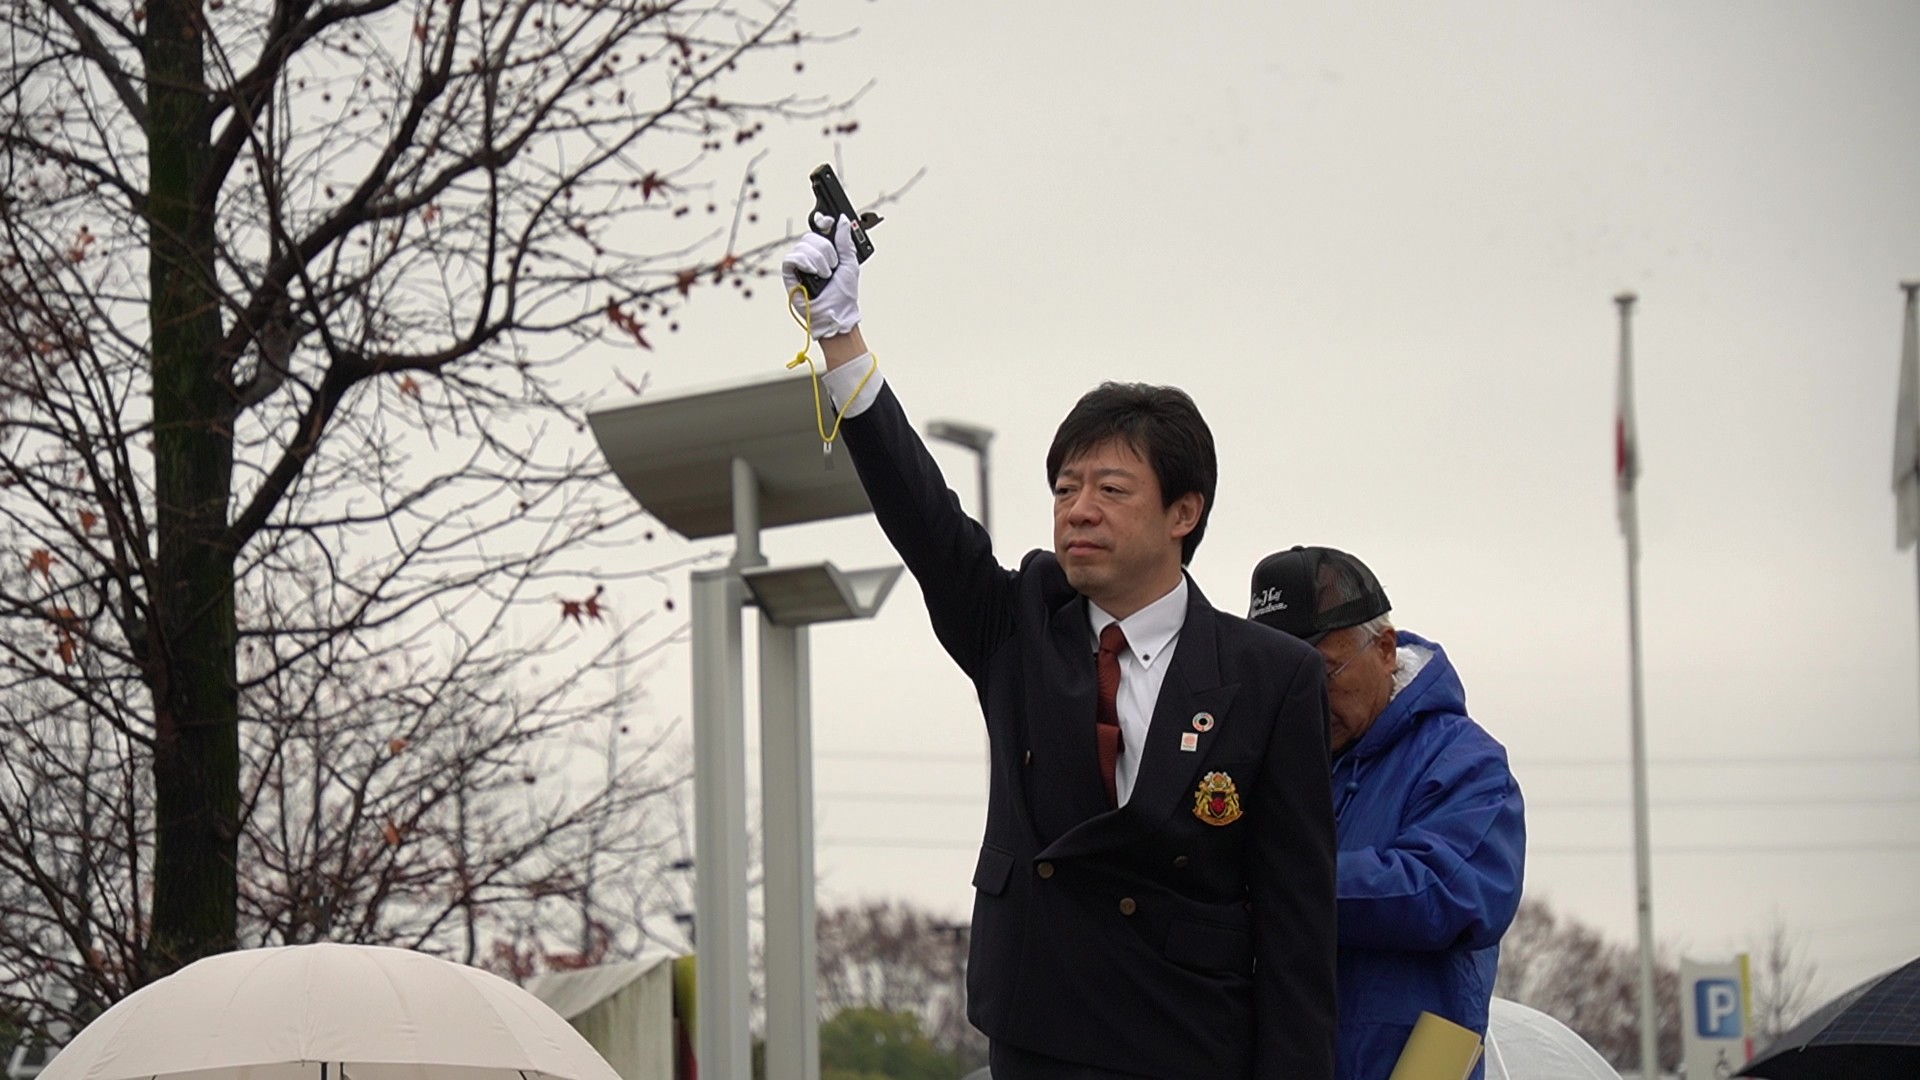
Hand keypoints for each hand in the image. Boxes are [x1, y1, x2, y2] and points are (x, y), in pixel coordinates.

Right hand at [781, 213, 861, 338]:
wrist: (837, 313)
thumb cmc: (844, 294)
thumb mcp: (850, 263)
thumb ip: (845, 241)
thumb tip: (842, 220)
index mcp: (825, 251)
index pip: (819, 228)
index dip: (822, 221)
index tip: (828, 221)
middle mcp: (811, 255)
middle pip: (811, 236)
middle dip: (826, 250)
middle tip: (833, 266)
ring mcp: (800, 264)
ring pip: (802, 246)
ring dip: (818, 260)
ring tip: (825, 275)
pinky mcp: (790, 274)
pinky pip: (791, 258)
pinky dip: (804, 262)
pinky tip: (812, 271)